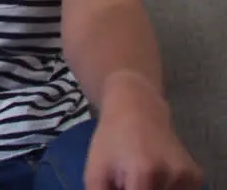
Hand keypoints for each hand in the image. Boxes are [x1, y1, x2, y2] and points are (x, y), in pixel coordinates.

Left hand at [85, 72, 202, 189]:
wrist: (137, 109)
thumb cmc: (111, 140)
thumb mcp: (95, 172)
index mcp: (144, 173)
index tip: (122, 189)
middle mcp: (172, 176)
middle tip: (127, 183)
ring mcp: (188, 178)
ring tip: (136, 181)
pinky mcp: (196, 178)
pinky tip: (152, 180)